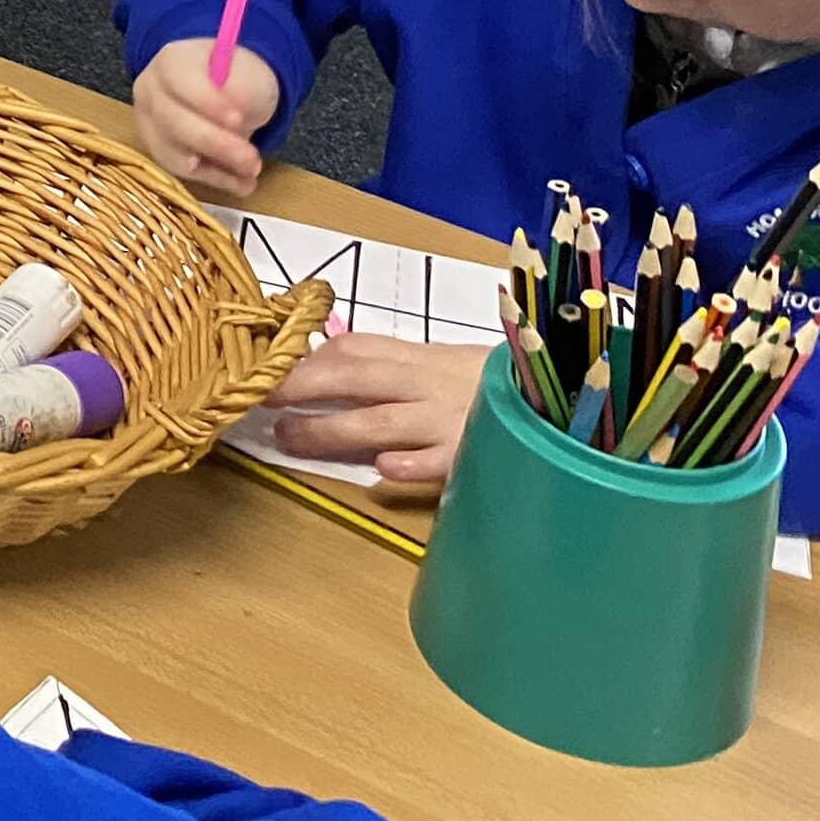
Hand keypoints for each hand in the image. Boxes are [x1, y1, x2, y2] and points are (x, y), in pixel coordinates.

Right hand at [131, 35, 279, 198]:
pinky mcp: (160, 154)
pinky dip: (216, 180)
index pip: (179, 80)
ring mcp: (151, 126)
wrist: (223, 89)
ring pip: (174, 154)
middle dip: (217, 144)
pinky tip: (243, 184)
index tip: (240, 120)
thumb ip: (241, 88)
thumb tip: (237, 111)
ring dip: (217, 169)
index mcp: (169, 63)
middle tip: (253, 159)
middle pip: (174, 122)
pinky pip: (183, 173)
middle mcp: (150, 94)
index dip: (207, 101)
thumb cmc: (232, 77)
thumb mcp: (247, 72)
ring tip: (252, 173)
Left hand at [266, 330, 487, 488]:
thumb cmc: (488, 385)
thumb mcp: (439, 365)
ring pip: (383, 421)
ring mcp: (450, 419)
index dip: (307, 358)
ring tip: (290, 439)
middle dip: (304, 386)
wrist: (560, 399)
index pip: (354, 350)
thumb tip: (322, 362)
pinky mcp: (475, 454)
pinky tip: (383, 470)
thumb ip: (388, 366)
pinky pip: (441, 460)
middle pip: (357, 377)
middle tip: (259, 398)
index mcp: (417, 359)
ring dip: (332, 430)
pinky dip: (411, 463)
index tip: (265, 368)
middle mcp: (427, 384)